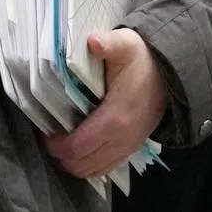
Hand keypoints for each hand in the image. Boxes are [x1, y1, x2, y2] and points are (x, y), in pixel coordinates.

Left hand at [44, 29, 167, 178]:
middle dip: (60, 156)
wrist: (168, 75)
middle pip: (83, 164)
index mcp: (115, 119)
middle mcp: (122, 140)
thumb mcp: (125, 45)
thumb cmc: (141, 60)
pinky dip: (89, 164)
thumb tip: (92, 41)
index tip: (42, 132)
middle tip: (45, 139)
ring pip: (94, 170)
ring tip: (57, 145)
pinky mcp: (131, 148)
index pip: (79, 146)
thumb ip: (108, 43)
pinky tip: (77, 150)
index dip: (56, 145)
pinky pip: (106, 167)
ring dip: (73, 162)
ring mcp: (128, 147)